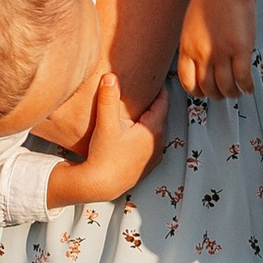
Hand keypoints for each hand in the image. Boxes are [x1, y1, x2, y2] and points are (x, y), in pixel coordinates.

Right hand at [58, 70, 161, 206]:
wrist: (99, 185)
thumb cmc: (104, 157)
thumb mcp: (106, 124)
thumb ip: (108, 99)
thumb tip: (110, 77)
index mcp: (154, 130)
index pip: (163, 102)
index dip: (159, 88)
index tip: (154, 78)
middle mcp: (158, 143)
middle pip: (160, 116)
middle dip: (153, 103)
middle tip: (144, 90)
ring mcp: (153, 156)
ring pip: (155, 131)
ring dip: (148, 120)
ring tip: (137, 110)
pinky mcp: (145, 166)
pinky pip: (149, 143)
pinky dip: (143, 134)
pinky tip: (131, 132)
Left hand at [177, 0, 256, 99]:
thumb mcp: (191, 26)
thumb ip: (196, 45)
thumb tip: (203, 61)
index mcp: (188, 48)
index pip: (188, 82)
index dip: (197, 92)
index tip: (204, 92)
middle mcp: (202, 55)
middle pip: (207, 88)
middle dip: (216, 95)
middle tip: (223, 94)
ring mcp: (222, 53)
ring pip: (226, 86)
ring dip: (232, 94)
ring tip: (237, 93)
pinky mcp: (241, 49)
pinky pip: (243, 77)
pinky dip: (246, 87)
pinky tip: (249, 88)